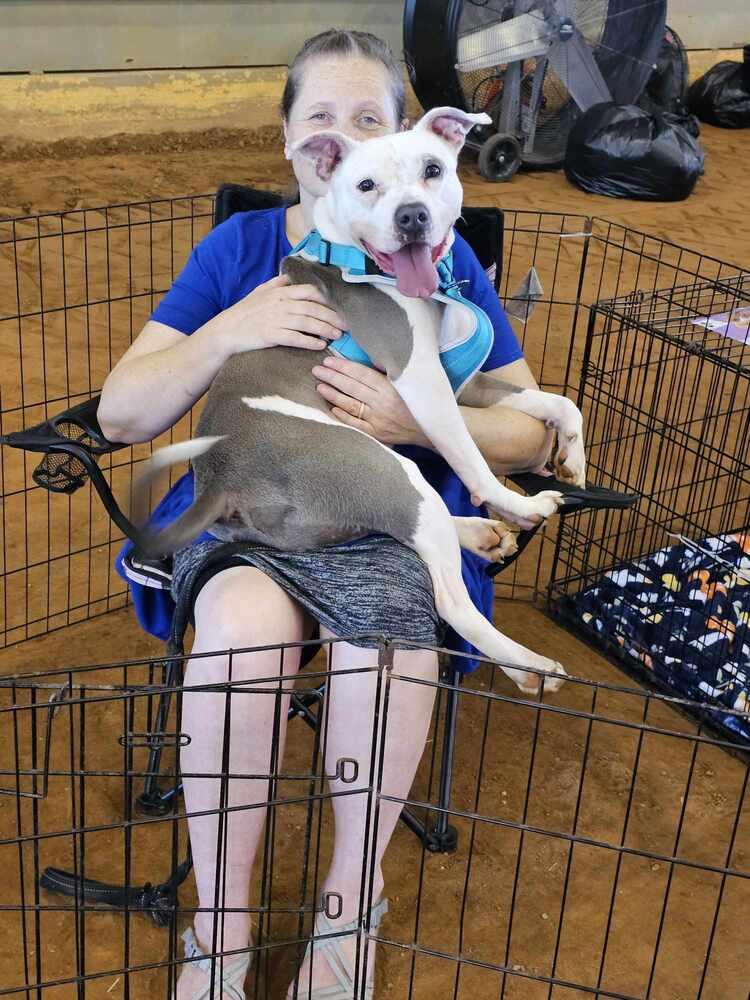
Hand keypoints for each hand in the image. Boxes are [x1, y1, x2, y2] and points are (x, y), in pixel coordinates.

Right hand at [216, 274, 346, 354]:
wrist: (226, 330)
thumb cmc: (244, 312)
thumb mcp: (259, 292)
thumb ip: (276, 283)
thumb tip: (289, 276)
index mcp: (280, 292)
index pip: (309, 292)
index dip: (326, 300)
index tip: (338, 308)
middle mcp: (280, 303)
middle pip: (313, 308)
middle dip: (332, 317)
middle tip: (346, 325)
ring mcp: (276, 319)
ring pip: (307, 322)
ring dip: (325, 329)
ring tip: (337, 335)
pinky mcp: (271, 335)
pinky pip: (295, 338)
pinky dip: (310, 342)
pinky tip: (320, 345)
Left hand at [312, 355, 428, 446]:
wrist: (431, 430)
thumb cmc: (417, 403)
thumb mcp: (407, 384)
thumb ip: (388, 373)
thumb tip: (368, 362)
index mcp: (391, 387)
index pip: (361, 374)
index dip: (344, 366)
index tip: (329, 360)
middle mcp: (383, 403)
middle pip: (352, 387)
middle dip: (332, 377)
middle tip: (317, 370)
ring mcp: (378, 420)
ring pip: (350, 405)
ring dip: (333, 395)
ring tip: (319, 386)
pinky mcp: (376, 434)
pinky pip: (355, 424)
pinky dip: (343, 415)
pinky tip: (332, 407)